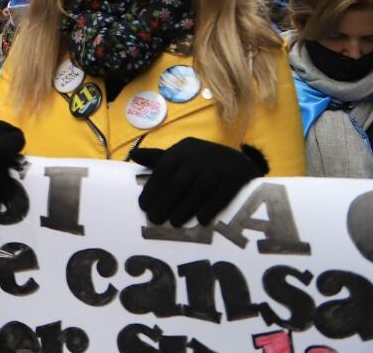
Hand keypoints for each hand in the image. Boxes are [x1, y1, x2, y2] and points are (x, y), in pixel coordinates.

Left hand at [131, 138, 268, 226]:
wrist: (239, 161)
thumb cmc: (201, 162)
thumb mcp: (181, 156)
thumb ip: (158, 158)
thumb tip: (133, 155)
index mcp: (183, 149)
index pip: (164, 169)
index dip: (153, 188)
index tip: (143, 206)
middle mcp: (200, 155)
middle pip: (179, 181)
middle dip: (165, 201)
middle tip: (155, 220)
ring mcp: (220, 165)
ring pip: (199, 188)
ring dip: (185, 207)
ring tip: (174, 223)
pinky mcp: (237, 176)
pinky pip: (222, 194)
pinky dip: (210, 207)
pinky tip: (200, 221)